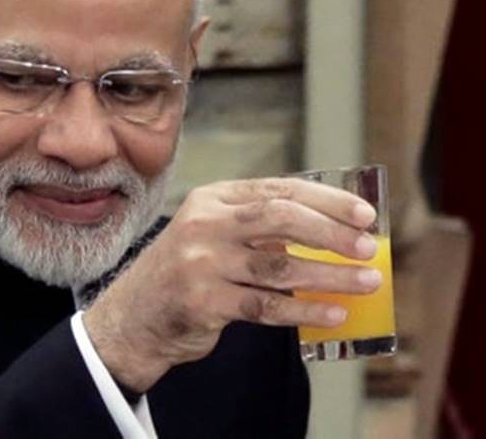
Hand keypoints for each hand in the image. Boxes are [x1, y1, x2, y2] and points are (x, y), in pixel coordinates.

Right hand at [83, 178, 379, 392]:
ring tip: (368, 283)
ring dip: (330, 275)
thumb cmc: (188, 272)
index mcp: (213, 199)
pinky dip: (305, 310)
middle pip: (280, 218)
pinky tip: (334, 313)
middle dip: (332, 232)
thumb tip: (336, 231)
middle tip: (369, 248)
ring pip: (279, 265)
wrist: (136, 315)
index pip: (279, 190)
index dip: (328, 201)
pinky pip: (266, 306)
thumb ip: (261, 226)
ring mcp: (201, 262)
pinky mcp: (202, 301)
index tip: (365, 216)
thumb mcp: (214, 233)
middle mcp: (204, 223)